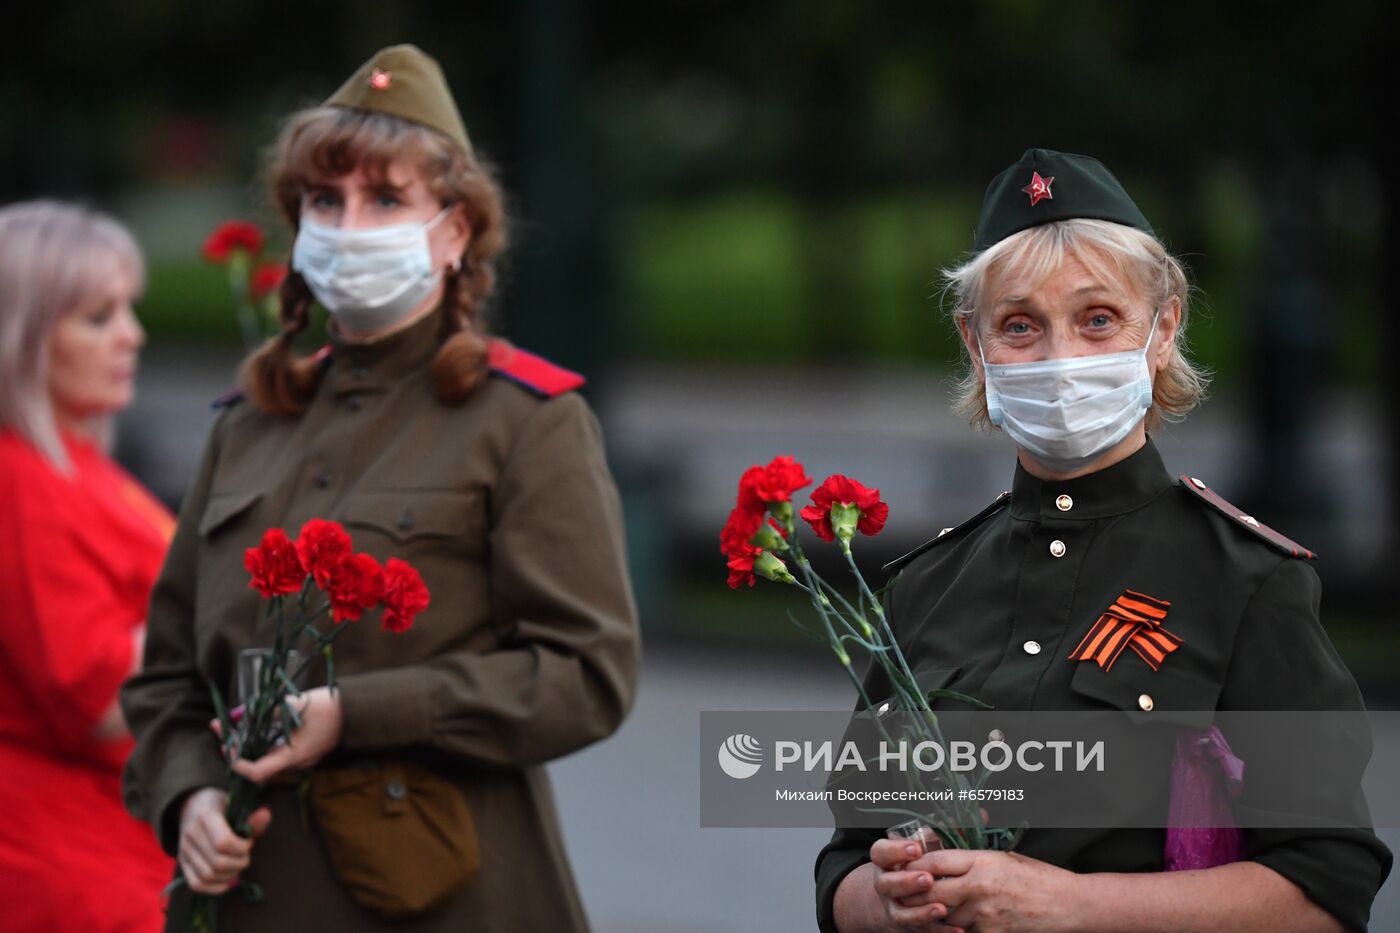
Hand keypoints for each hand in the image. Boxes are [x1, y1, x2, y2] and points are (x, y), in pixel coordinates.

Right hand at [178, 787, 271, 894]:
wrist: (193, 805)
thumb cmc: (220, 806)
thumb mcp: (236, 805)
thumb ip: (250, 817)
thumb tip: (265, 815)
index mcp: (205, 816)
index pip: (223, 843)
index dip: (241, 848)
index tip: (248, 843)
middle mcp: (191, 834)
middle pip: (217, 863)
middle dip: (239, 863)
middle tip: (245, 857)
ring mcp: (184, 850)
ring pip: (208, 876)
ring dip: (229, 876)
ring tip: (237, 866)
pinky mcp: (182, 862)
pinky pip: (196, 884)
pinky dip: (215, 887)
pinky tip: (228, 880)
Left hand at [227, 686, 343, 783]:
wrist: (357, 710)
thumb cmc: (329, 707)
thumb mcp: (295, 704)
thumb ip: (268, 710)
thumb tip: (241, 713)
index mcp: (294, 756)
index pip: (258, 772)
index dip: (238, 763)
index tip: (226, 745)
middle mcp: (296, 764)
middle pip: (258, 766)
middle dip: (236, 748)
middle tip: (221, 728)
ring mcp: (301, 760)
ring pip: (266, 760)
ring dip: (248, 746)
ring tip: (234, 727)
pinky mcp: (304, 753)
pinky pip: (277, 754)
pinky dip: (263, 744)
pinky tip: (256, 729)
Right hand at [868, 837, 962, 930]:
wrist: (901, 898)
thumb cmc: (914, 867)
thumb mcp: (915, 851)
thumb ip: (928, 839)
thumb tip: (948, 827)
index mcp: (885, 862)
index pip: (880, 853)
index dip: (895, 851)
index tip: (916, 849)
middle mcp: (885, 886)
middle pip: (887, 884)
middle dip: (907, 882)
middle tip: (928, 879)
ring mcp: (895, 908)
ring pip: (901, 914)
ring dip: (921, 912)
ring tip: (941, 909)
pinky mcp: (908, 927)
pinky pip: (922, 932)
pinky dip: (939, 931)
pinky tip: (957, 929)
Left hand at [904, 849, 1077, 932]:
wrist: (1068, 904)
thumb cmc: (1037, 877)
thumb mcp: (1003, 858)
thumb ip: (972, 861)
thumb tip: (942, 861)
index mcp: (982, 861)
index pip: (936, 861)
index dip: (915, 864)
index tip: (903, 864)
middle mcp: (979, 887)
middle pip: (931, 890)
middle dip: (915, 891)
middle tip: (903, 890)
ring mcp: (985, 913)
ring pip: (944, 915)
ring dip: (934, 913)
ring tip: (925, 908)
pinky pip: (963, 931)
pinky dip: (956, 928)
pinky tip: (955, 923)